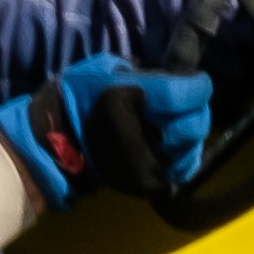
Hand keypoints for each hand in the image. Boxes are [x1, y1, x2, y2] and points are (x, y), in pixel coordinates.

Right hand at [0, 52, 215, 207]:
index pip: (187, 93)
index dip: (198, 85)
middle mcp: (139, 135)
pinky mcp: (147, 185)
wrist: (54, 145)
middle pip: (196, 123)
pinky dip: (181, 156)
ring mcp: (144, 166)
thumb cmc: (78, 98)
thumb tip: (180, 75)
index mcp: (126, 101)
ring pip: (193, 147)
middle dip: (195, 111)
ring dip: (188, 134)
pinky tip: (166, 145)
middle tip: (182, 106)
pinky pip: (183, 169)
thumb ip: (147, 72)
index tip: (196, 81)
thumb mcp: (107, 69)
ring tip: (170, 126)